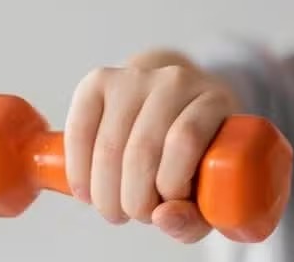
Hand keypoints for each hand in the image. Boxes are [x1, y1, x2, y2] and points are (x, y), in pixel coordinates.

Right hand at [64, 51, 235, 242]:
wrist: (175, 106)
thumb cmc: (197, 154)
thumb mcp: (212, 187)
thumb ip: (195, 215)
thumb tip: (162, 216)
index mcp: (214, 100)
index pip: (186, 138)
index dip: (171, 183)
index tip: (168, 205)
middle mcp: (177, 80)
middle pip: (144, 147)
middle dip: (134, 198)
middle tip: (137, 215)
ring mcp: (137, 76)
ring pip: (110, 144)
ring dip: (106, 192)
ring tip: (115, 208)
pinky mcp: (100, 80)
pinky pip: (80, 130)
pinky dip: (79, 170)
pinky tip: (87, 191)